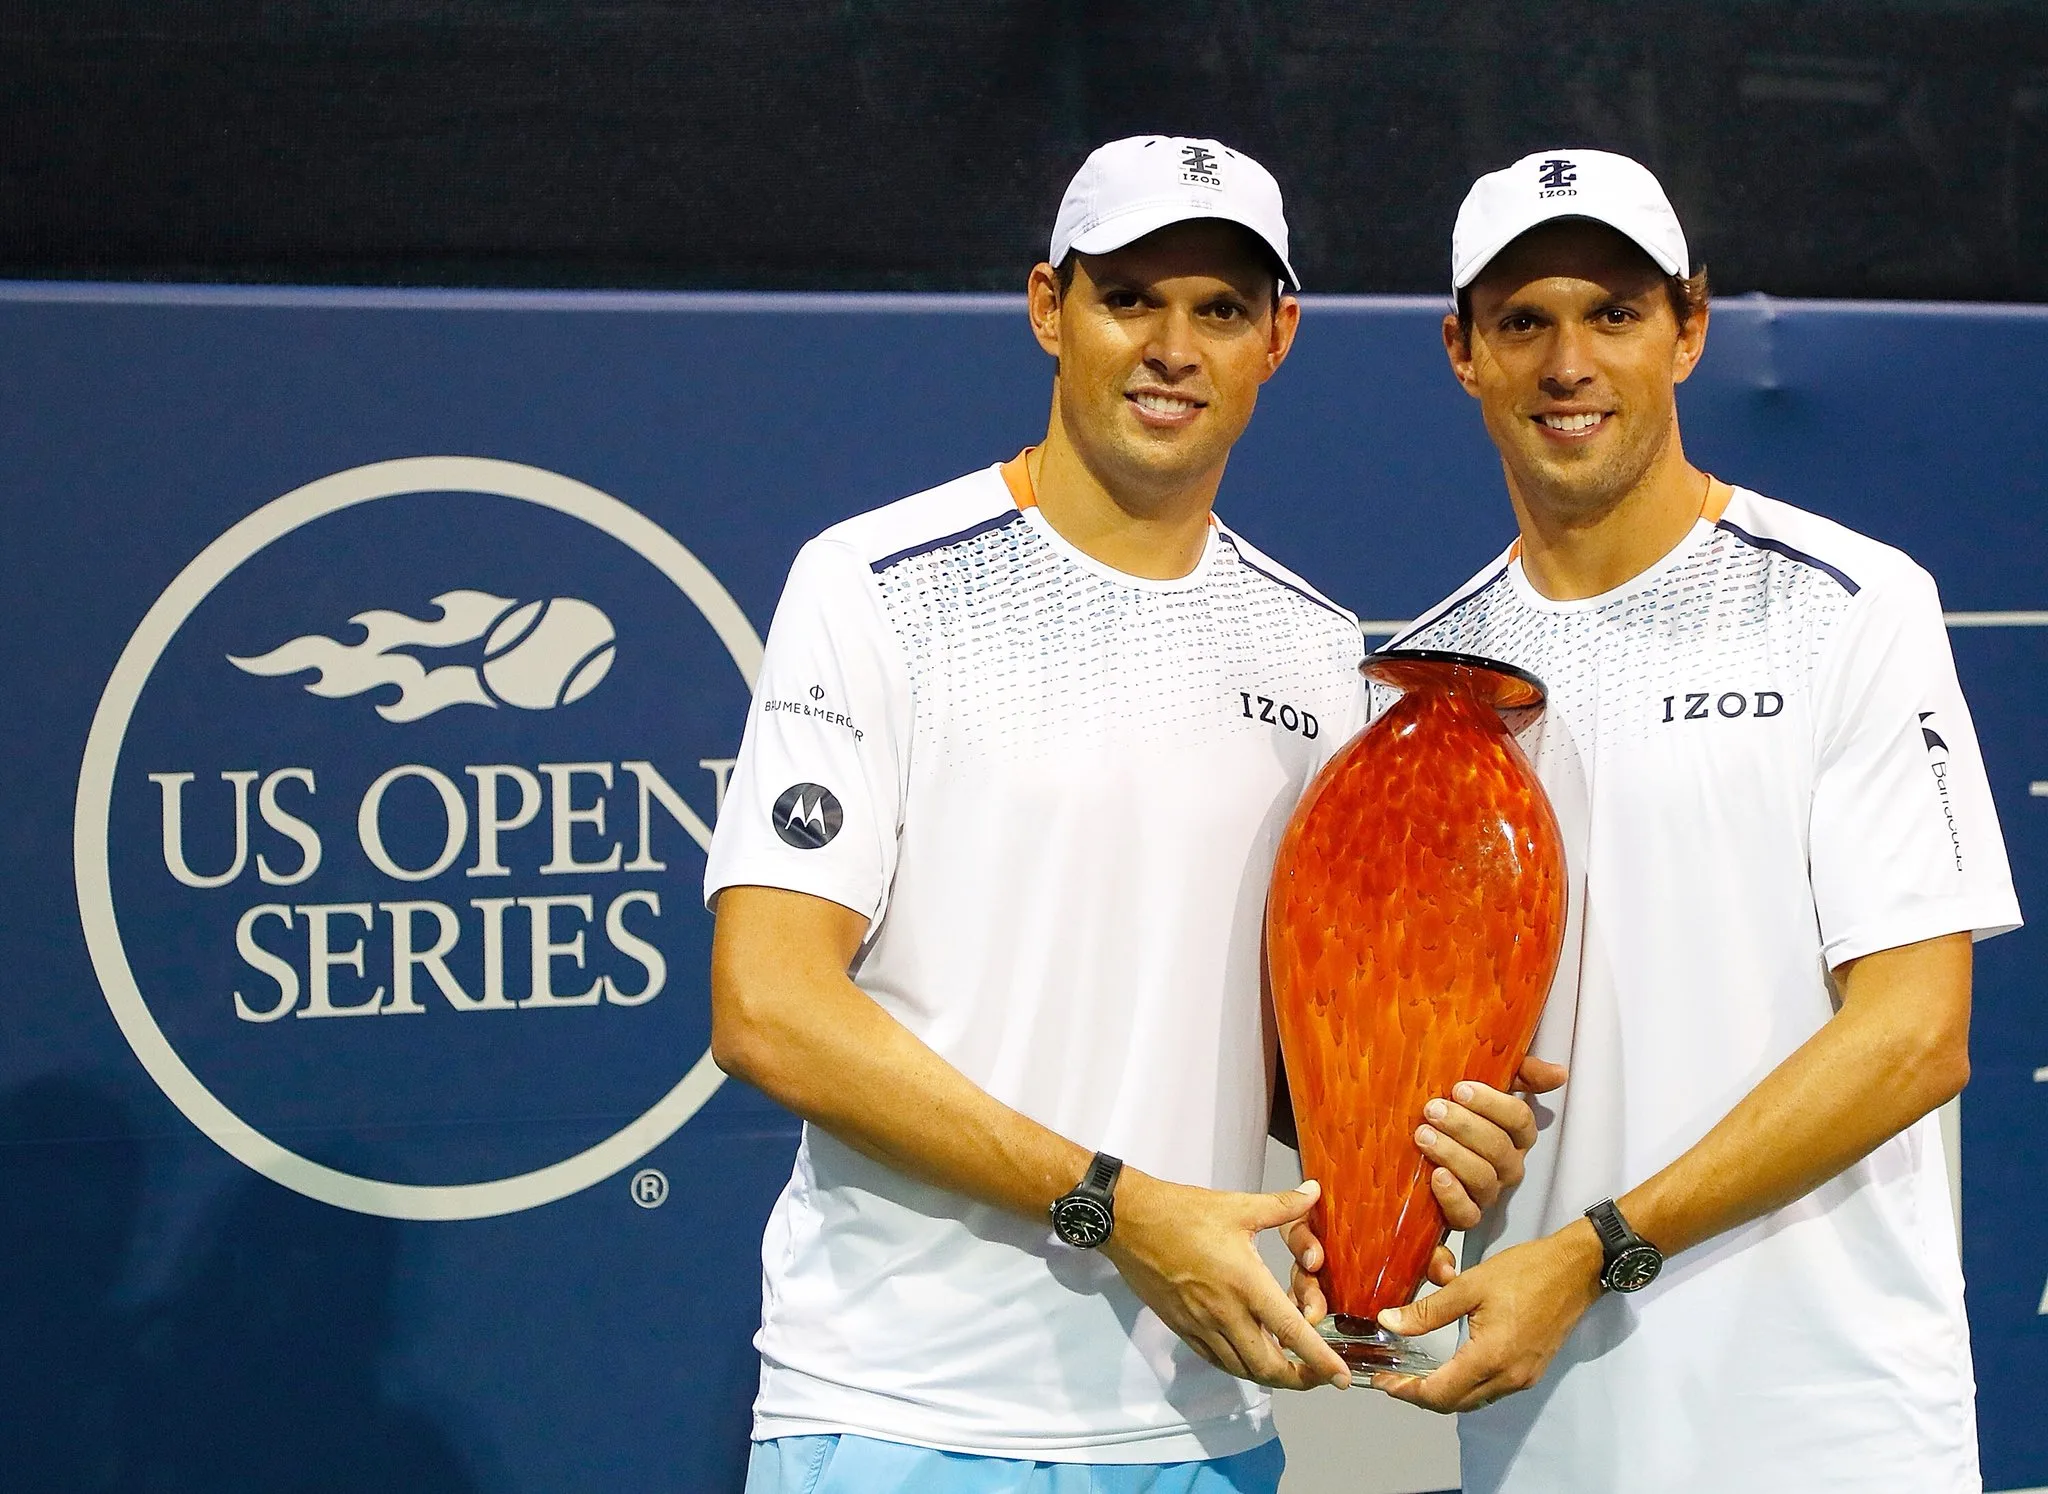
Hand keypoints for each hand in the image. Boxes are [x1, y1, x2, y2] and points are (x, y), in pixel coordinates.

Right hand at [1105, 1172, 1351, 1391]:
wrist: (1129, 1223)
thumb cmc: (1184, 1212)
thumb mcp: (1237, 1206)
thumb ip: (1281, 1206)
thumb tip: (1315, 1191)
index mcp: (1245, 1283)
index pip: (1291, 1333)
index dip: (1319, 1360)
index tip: (1341, 1377)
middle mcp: (1225, 1313)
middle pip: (1268, 1366)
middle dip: (1299, 1379)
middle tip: (1318, 1375)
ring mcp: (1201, 1325)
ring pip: (1242, 1369)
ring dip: (1270, 1375)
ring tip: (1289, 1367)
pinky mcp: (1182, 1328)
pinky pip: (1217, 1360)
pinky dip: (1240, 1366)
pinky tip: (1249, 1355)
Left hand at [1368, 1219, 1603, 1412]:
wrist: (1576, 1271)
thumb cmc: (1524, 1273)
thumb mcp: (1470, 1286)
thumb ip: (1428, 1310)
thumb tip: (1389, 1322)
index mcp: (1491, 1357)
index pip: (1440, 1393)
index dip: (1407, 1391)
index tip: (1383, 1381)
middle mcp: (1508, 1378)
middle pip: (1455, 1403)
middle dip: (1420, 1395)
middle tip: (1393, 1378)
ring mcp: (1522, 1379)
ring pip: (1473, 1400)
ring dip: (1443, 1393)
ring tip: (1415, 1374)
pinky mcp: (1530, 1372)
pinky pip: (1489, 1391)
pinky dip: (1465, 1386)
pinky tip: (1449, 1368)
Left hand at [1415, 1055, 1566, 1227]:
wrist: (1413, 1150)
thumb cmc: (1454, 1111)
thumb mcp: (1486, 1085)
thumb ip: (1521, 1073)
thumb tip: (1558, 1073)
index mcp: (1515, 1135)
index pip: (1520, 1120)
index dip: (1492, 1104)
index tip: (1461, 1089)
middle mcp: (1507, 1164)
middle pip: (1499, 1148)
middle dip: (1464, 1126)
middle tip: (1434, 1110)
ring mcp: (1488, 1191)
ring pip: (1483, 1178)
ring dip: (1453, 1155)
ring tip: (1424, 1136)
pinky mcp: (1464, 1214)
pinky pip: (1468, 1214)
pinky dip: (1453, 1197)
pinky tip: (1437, 1176)